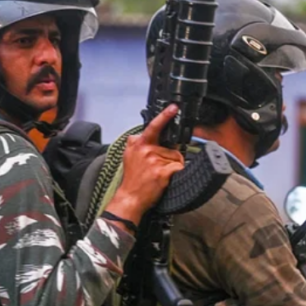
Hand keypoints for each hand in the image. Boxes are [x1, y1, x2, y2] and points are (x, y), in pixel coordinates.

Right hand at [105, 105, 185, 226]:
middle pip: (171, 146)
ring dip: (173, 166)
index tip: (174, 107)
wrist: (130, 198)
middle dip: (170, 156)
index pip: (153, 126)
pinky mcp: (161, 172)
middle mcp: (145, 149)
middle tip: (159, 167)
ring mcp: (154, 160)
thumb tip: (138, 135)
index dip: (165, 115)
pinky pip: (178, 168)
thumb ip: (134, 143)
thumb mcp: (128, 156)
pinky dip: (176, 173)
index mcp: (137, 144)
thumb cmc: (132, 179)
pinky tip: (166, 179)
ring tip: (159, 174)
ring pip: (176, 158)